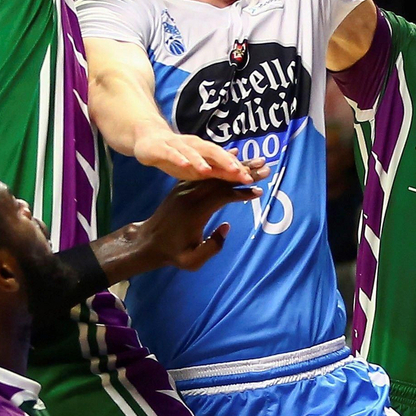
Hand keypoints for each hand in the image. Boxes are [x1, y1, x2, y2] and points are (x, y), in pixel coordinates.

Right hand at [136, 131, 257, 182]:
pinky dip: (179, 158)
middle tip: (238, 172)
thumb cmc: (177, 154)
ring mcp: (179, 146)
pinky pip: (172, 153)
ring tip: (209, 171)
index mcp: (204, 150)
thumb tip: (240, 171)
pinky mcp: (163, 148)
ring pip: (192, 152)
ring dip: (201, 161)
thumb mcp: (197, 164)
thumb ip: (216, 167)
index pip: (224, 159)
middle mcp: (195, 146)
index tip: (251, 178)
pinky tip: (184, 164)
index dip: (237, 168)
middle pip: (213, 152)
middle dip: (225, 161)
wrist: (149, 138)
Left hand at [138, 163, 268, 270]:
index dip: (242, 192)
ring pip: (215, 172)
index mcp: (195, 211)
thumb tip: (226, 226)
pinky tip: (234, 154)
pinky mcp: (183, 185)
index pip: (223, 195)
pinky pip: (205, 170)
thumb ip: (212, 247)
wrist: (148, 241)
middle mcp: (191, 194)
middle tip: (267, 168)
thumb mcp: (191, 260)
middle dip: (245, 173)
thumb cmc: (173, 253)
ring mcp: (186, 187)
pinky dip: (220, 163)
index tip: (259, 191)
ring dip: (236, 165)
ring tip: (257, 161)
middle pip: (222, 179)